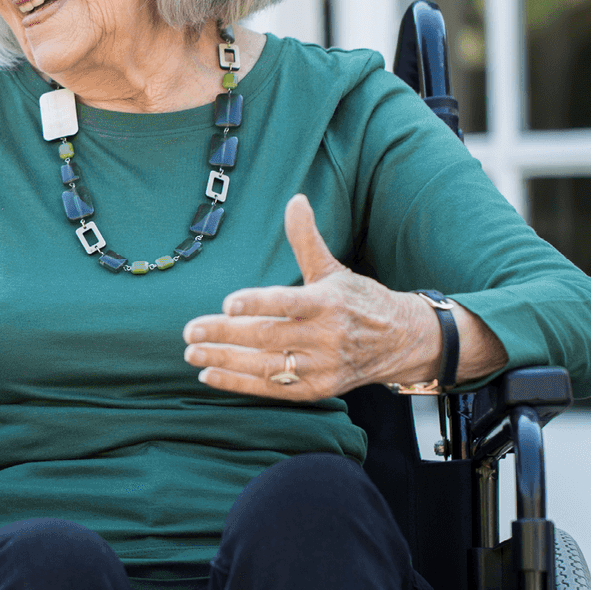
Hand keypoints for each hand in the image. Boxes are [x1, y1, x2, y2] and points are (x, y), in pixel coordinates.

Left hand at [180, 194, 442, 399]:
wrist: (400, 341)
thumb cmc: (358, 300)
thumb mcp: (333, 269)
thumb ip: (306, 239)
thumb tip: (295, 200)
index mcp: (328, 302)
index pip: (287, 303)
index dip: (257, 303)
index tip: (227, 303)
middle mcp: (326, 336)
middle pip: (267, 336)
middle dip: (225, 334)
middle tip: (189, 331)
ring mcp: (322, 366)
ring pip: (266, 366)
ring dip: (225, 362)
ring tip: (192, 353)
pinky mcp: (318, 389)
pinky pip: (272, 388)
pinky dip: (239, 384)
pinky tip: (209, 375)